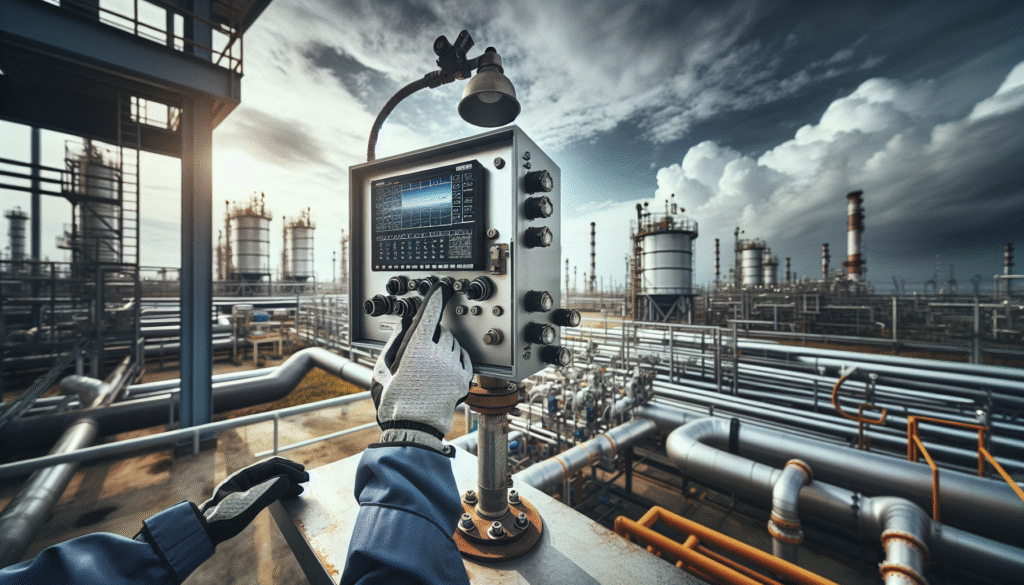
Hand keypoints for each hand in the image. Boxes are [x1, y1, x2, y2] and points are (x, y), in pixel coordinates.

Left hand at [197, 456, 308, 545]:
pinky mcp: (245, 499)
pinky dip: (279, 490)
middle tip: (307, 480)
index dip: (289, 469)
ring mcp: (245, 489)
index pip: (271, 466)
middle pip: (272, 471)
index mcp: (242, 475)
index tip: (303, 476)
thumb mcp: (247, 505)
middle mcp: (244, 479)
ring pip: (270, 480)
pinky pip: (266, 489)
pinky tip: (287, 494)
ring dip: (286, 482)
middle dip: (290, 474)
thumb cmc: (223, 518)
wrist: (205, 531)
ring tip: (300, 488)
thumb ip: (267, 492)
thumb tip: (287, 480)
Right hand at [372, 281, 472, 452]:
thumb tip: (404, 324)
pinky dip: (455, 357)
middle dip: (432, 334)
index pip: (428, 316)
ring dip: (444, 346)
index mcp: (415, 351)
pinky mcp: (463, 380)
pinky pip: (464, 358)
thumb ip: (393, 343)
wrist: (412, 430)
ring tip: (430, 363)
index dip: (434, 299)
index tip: (439, 289)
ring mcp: (453, 368)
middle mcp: (437, 356)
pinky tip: (444, 367)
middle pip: (440, 331)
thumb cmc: (393, 402)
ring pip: (453, 344)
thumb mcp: (382, 370)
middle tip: (421, 349)